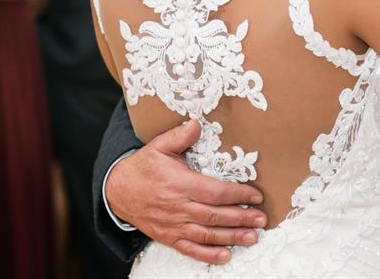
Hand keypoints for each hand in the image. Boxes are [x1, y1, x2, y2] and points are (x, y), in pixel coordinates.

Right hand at [105, 120, 266, 264]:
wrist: (117, 191)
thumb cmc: (143, 167)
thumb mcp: (158, 146)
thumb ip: (179, 135)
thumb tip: (197, 123)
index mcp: (180, 184)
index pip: (215, 192)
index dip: (238, 195)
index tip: (256, 195)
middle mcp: (179, 207)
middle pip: (216, 215)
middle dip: (242, 218)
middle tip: (262, 219)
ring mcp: (174, 225)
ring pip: (207, 234)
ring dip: (232, 237)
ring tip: (252, 237)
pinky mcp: (169, 237)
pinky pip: (191, 249)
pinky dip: (209, 255)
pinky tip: (225, 256)